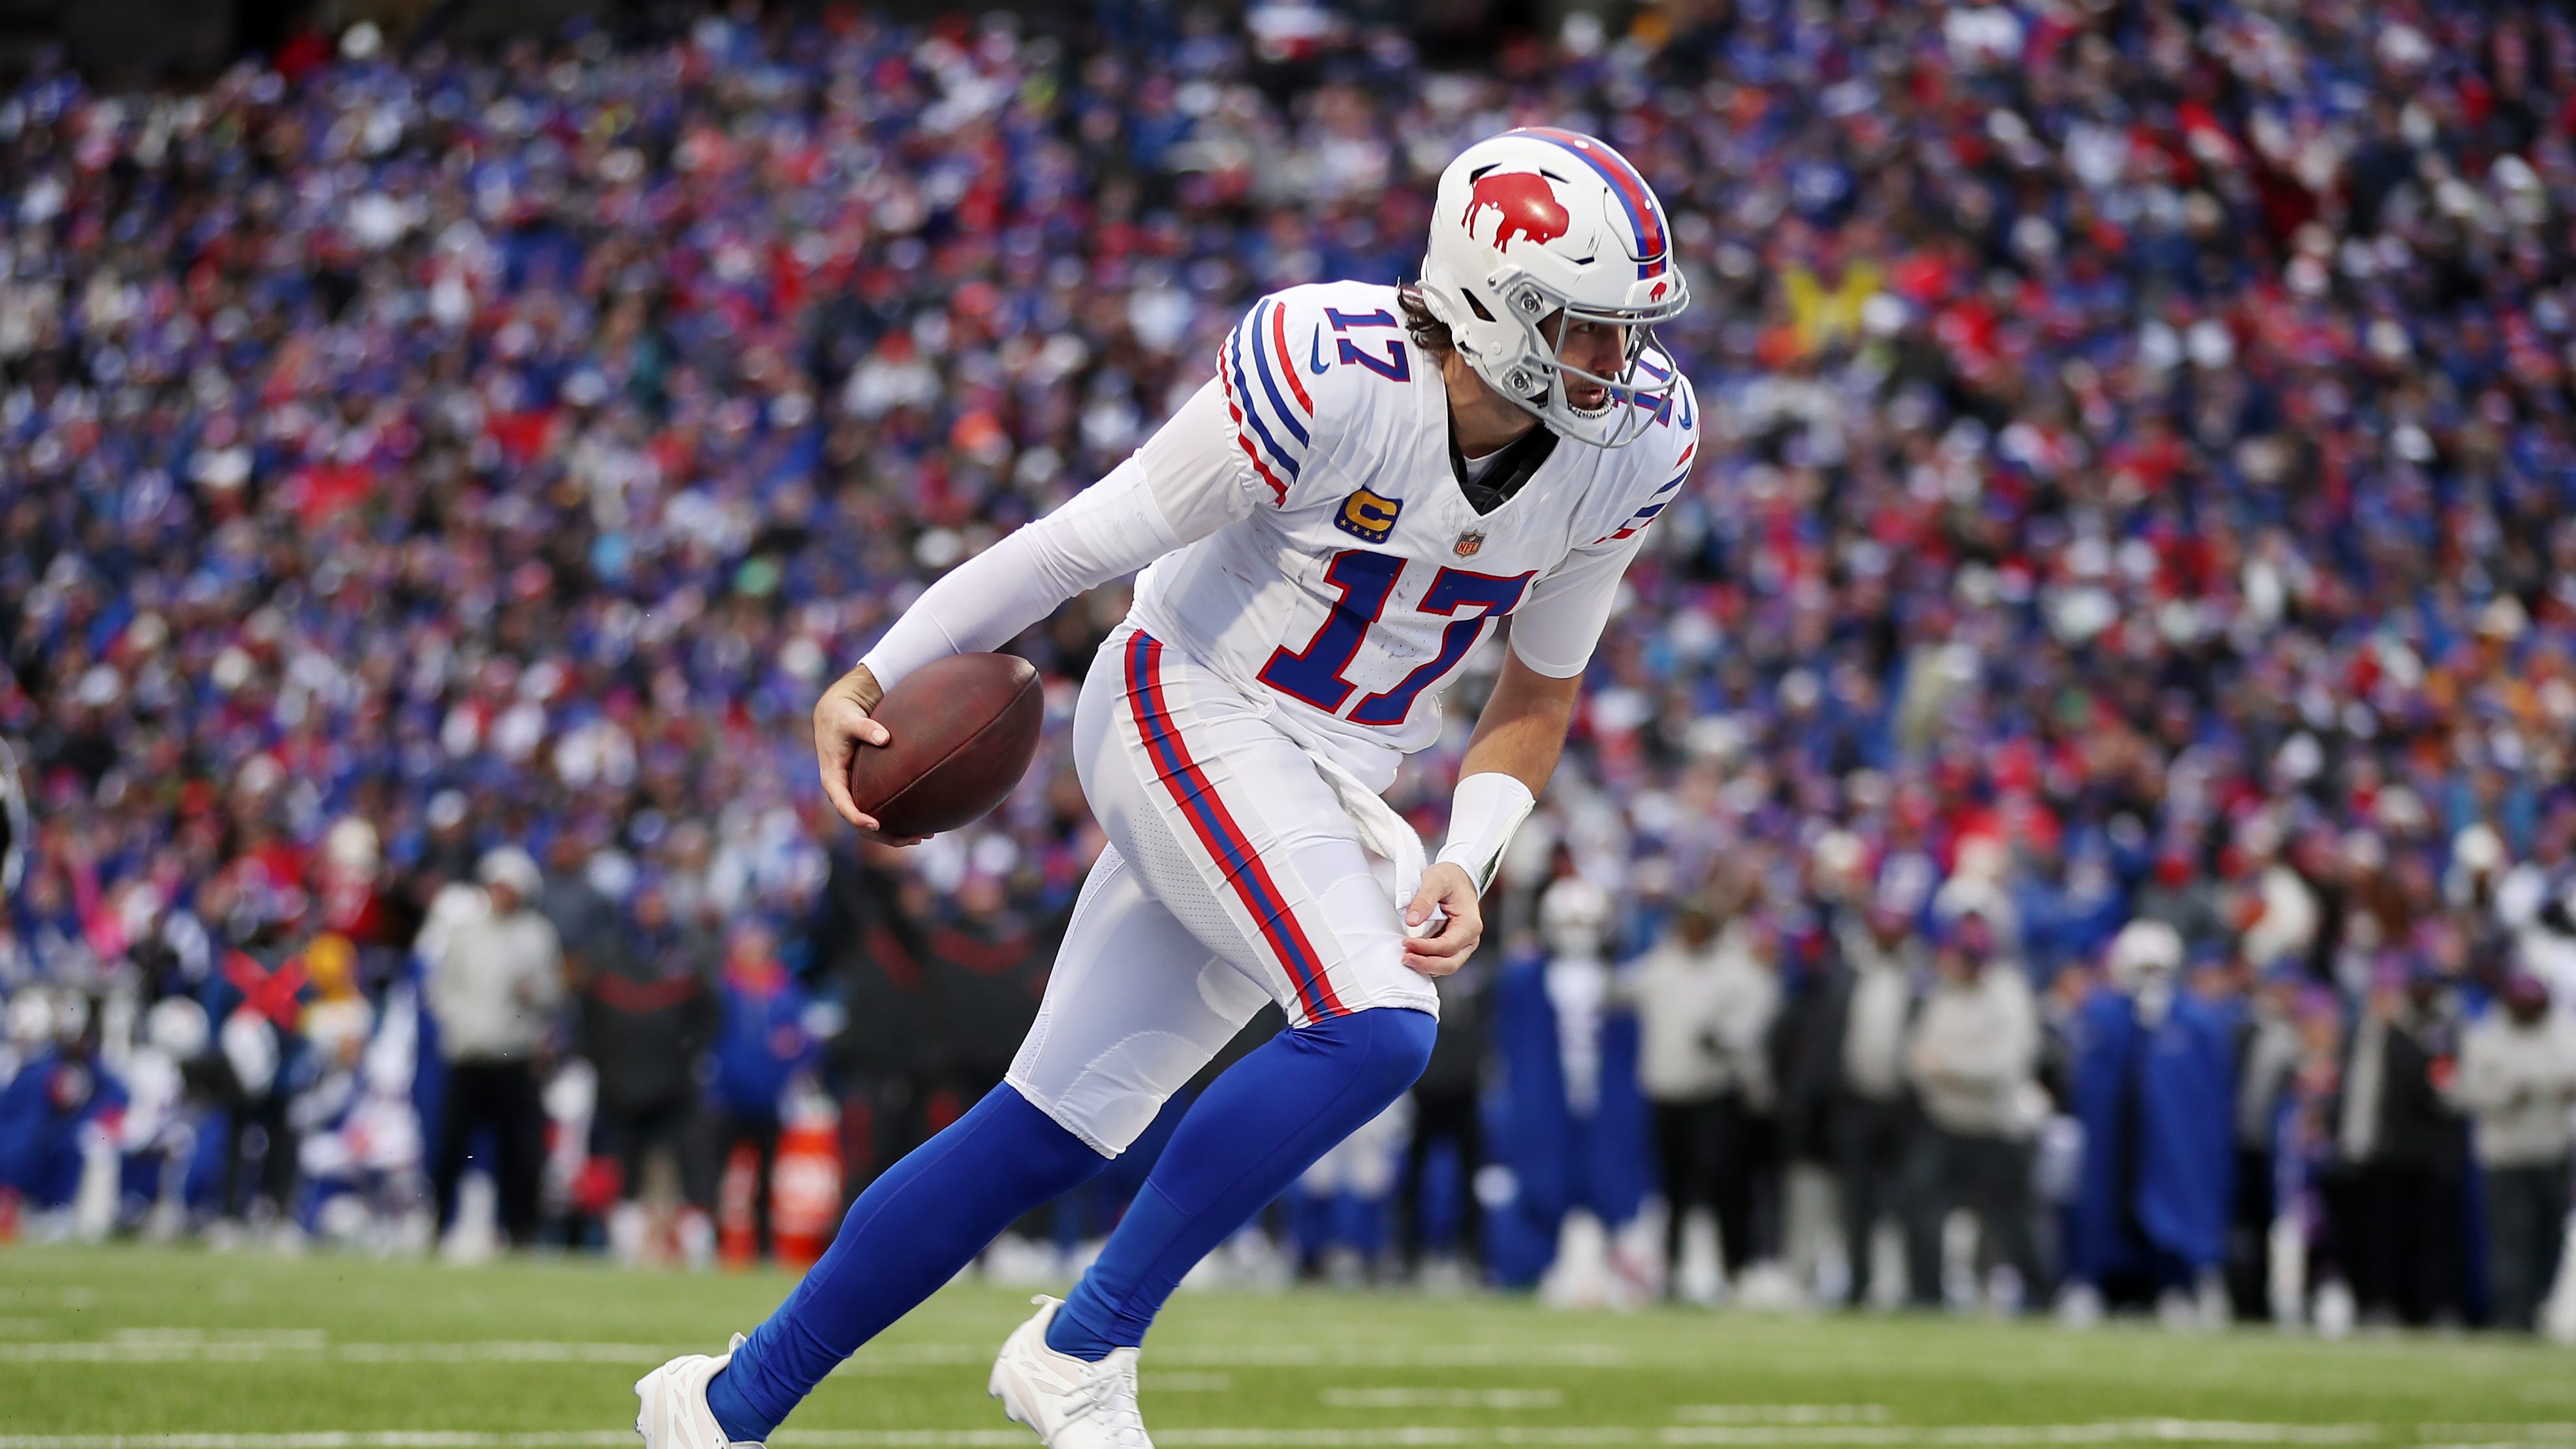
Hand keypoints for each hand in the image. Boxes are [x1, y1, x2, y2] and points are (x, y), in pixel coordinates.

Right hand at [813, 664, 924, 845]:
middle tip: (913, 838)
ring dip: (895, 833)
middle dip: (884, 835)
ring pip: (871, 823)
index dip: (858, 817)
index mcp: (833, 778)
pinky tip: (921, 823)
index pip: (843, 805)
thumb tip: (884, 737)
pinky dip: (897, 819)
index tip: (875, 824)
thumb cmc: (843, 716)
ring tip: (924, 836)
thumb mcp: (850, 720)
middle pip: (860, 823)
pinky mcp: (865, 789)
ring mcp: (854, 792)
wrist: (837, 712)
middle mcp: (843, 791)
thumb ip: (866, 728)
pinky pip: (879, 810)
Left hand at [1402, 861, 1481, 977]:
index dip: (1425, 948)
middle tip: (1405, 958)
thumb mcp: (1435, 880)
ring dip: (1426, 965)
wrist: (1457, 877)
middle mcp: (1470, 938)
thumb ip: (1424, 900)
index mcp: (1470, 924)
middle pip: (1450, 963)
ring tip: (1406, 957)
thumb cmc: (1450, 878)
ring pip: (1446, 966)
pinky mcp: (1453, 946)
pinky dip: (1427, 961)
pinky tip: (1413, 955)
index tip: (1406, 943)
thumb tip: (1412, 921)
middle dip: (1426, 964)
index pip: (1447, 945)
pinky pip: (1441, 960)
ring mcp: (1463, 945)